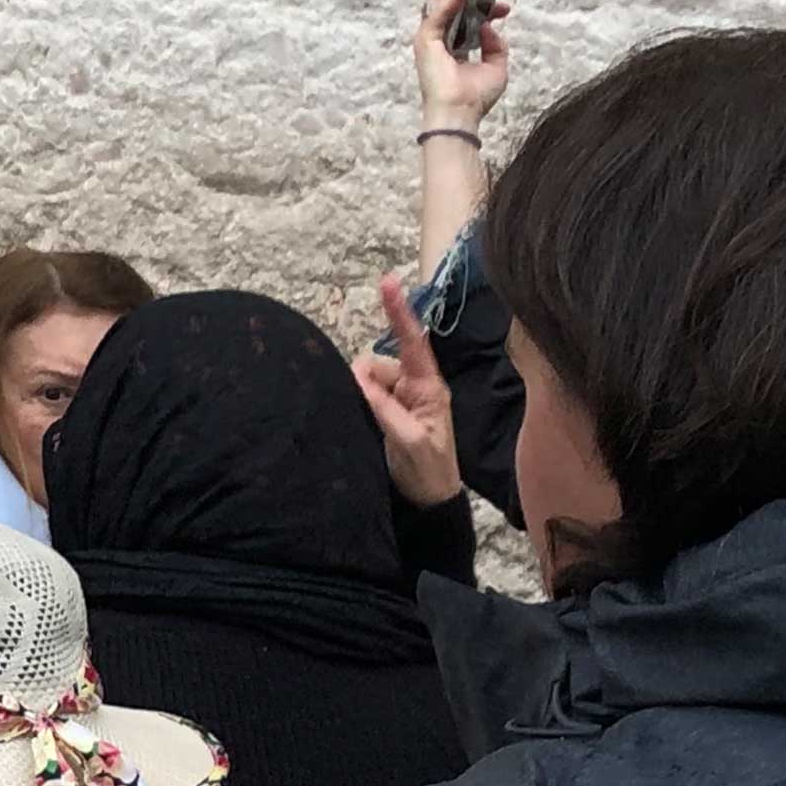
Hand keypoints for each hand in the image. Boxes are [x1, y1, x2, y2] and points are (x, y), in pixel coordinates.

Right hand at [352, 274, 461, 506]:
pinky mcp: (385, 413)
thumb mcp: (409, 441)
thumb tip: (359, 379)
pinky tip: (364, 425)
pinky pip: (362, 395)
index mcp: (429, 387)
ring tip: (372, 430)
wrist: (428, 503)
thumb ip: (385, 409)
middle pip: (376, 364)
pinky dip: (356, 404)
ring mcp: (398, 400)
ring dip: (359, 397)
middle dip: (363, 381)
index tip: (388, 282)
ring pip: (364, 381)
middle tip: (367, 414)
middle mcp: (413, 387)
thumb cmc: (428, 472)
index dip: (399, 312)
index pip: (412, 342)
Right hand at [415, 0, 511, 130]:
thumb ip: (495, 45)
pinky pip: (443, 8)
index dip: (484, 7)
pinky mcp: (426, 38)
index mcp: (450, 47)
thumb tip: (490, 24)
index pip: (463, 16)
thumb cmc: (474, 98)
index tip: (504, 8)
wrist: (460, 115)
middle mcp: (437, 39)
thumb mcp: (496, 66)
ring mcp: (429, 37)